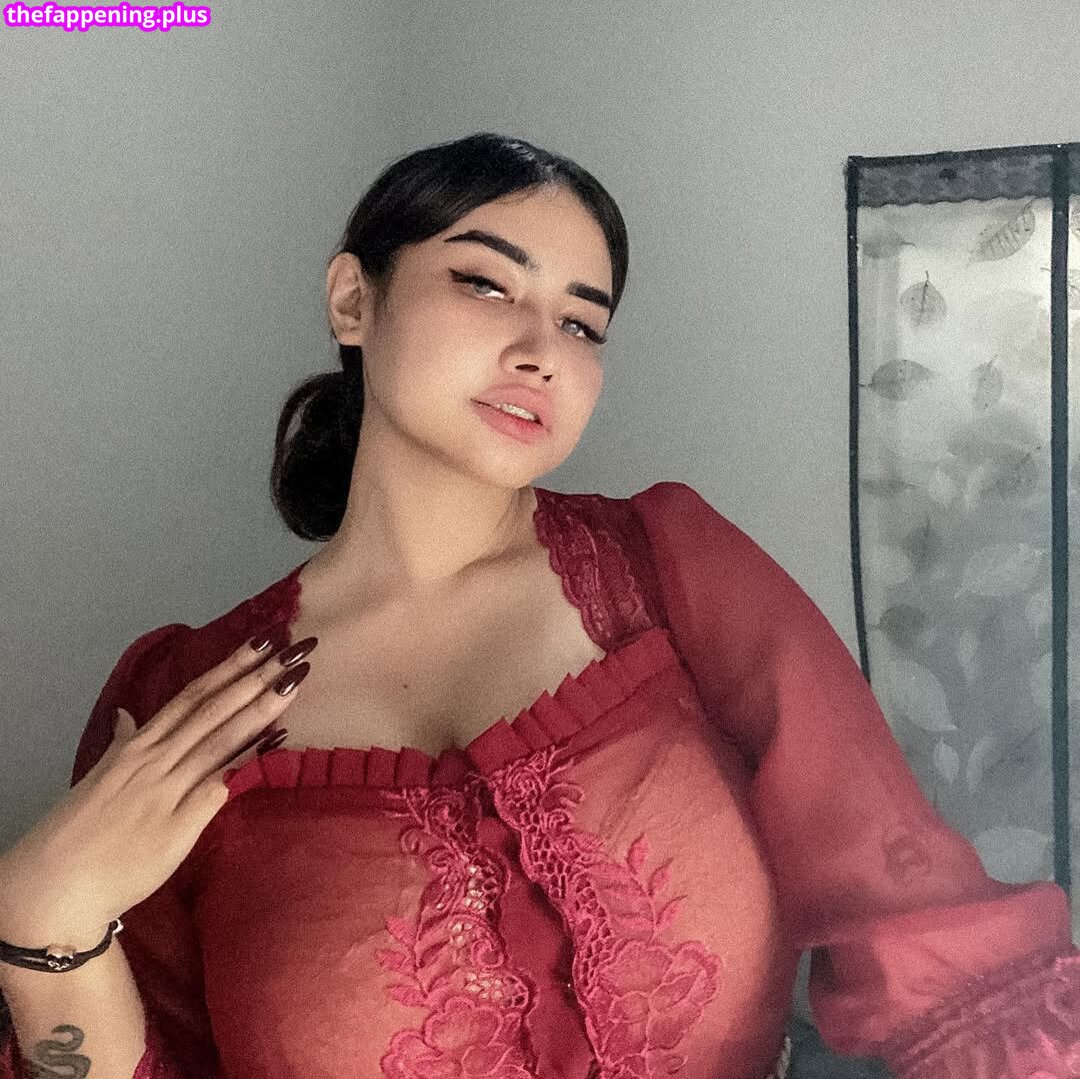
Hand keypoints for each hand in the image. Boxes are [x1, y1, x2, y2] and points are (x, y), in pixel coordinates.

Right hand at [0, 630, 314, 950]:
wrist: (55, 886)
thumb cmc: (79, 833)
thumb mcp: (99, 776)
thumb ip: (121, 744)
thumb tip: (126, 715)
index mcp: (138, 746)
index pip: (191, 696)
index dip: (228, 667)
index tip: (261, 640)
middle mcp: (155, 759)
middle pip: (213, 709)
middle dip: (255, 676)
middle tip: (293, 646)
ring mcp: (168, 789)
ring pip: (221, 738)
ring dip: (260, 707)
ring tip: (293, 680)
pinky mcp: (180, 823)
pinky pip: (222, 783)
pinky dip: (251, 759)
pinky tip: (279, 741)